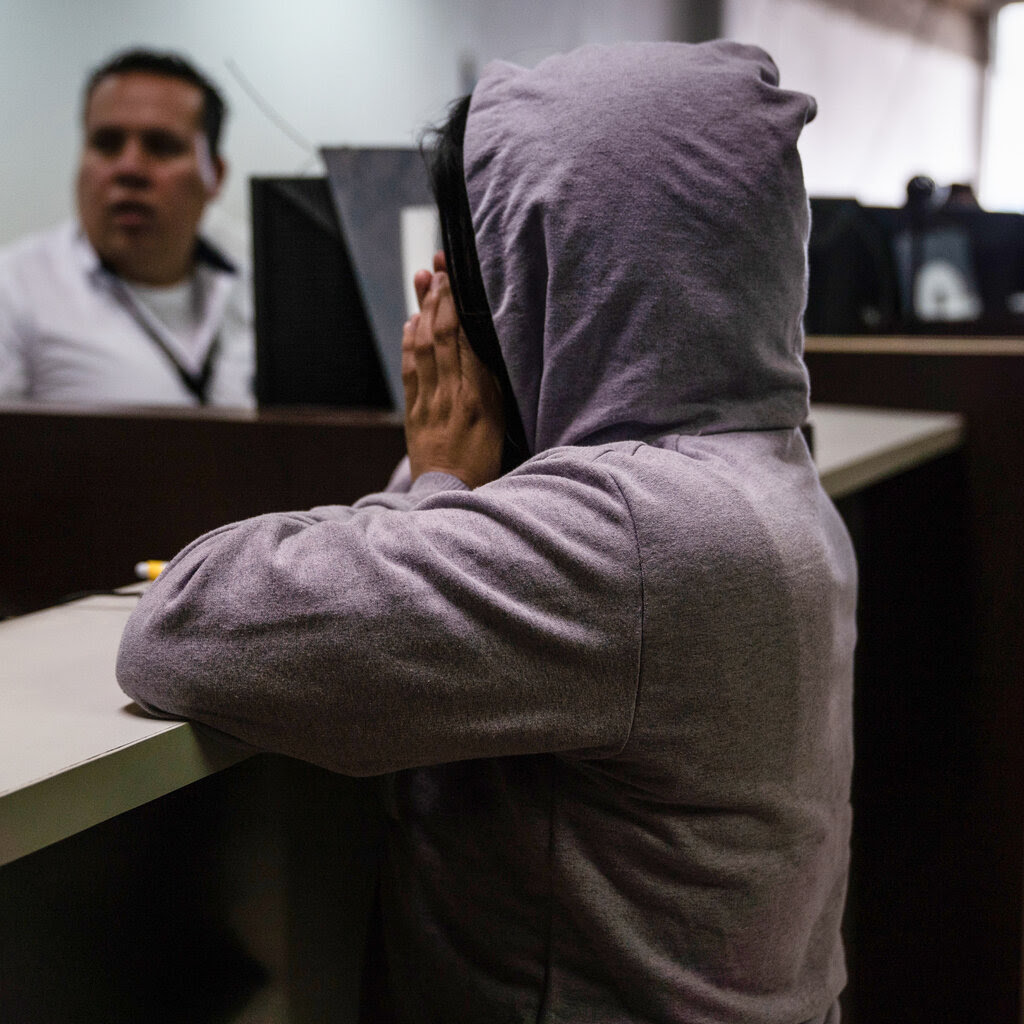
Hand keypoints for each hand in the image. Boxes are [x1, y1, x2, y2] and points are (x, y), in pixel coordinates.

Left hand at [402, 254, 503, 488]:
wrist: (452, 496)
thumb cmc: (485, 463)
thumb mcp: (501, 424)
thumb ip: (491, 386)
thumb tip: (481, 348)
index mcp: (477, 396)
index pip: (463, 339)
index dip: (455, 304)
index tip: (453, 275)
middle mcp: (450, 394)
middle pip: (440, 335)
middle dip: (437, 296)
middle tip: (437, 266)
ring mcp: (428, 402)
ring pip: (421, 346)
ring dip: (421, 310)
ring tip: (422, 280)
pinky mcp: (414, 412)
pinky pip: (410, 369)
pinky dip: (409, 341)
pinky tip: (411, 321)